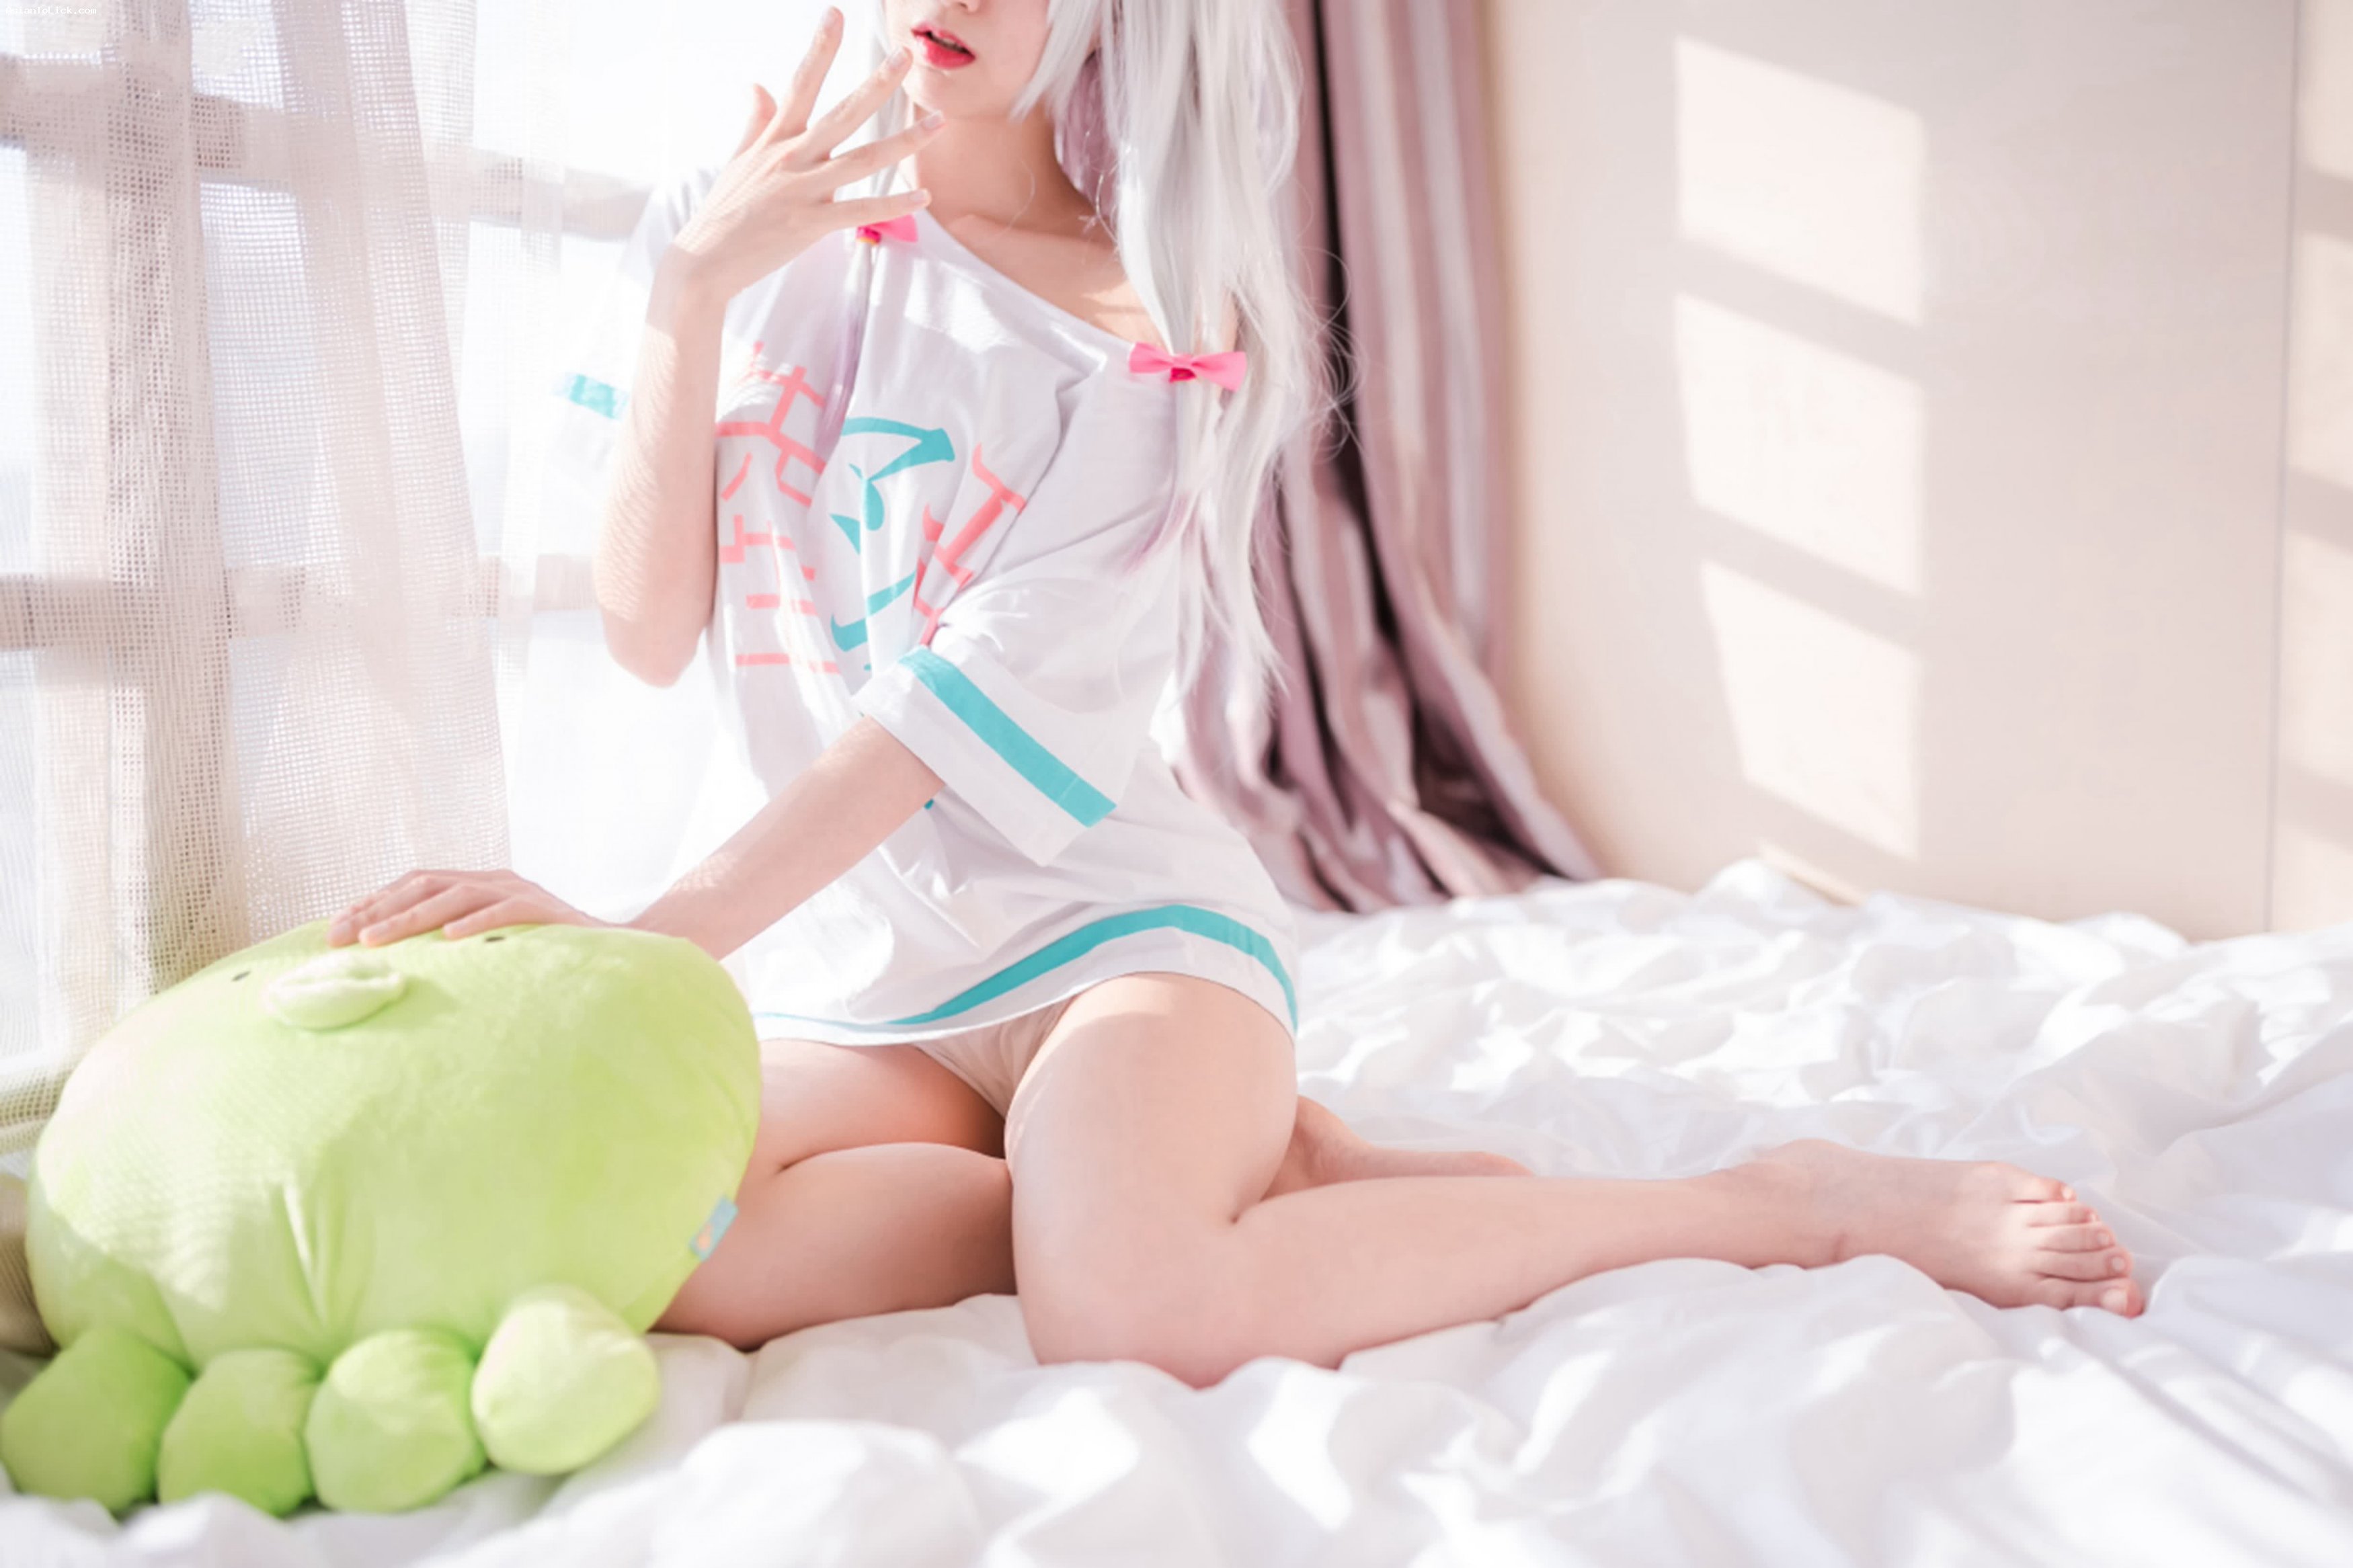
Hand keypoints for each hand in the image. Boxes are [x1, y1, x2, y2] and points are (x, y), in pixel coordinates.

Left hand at [328, 869, 609, 946]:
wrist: (616, 951)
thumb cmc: (546, 954)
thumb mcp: (492, 942)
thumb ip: (454, 939)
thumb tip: (394, 961)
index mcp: (479, 883)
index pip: (415, 882)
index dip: (372, 902)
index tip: (333, 930)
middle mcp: (496, 880)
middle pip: (427, 884)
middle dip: (379, 910)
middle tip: (341, 937)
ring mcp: (522, 892)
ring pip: (457, 895)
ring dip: (411, 918)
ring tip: (375, 941)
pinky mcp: (547, 911)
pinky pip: (508, 912)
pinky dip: (478, 923)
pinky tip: (450, 939)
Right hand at [663, 7, 943, 305]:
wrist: (704, 261)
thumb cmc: (724, 211)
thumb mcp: (738, 160)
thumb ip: (756, 121)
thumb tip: (757, 84)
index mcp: (775, 139)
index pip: (801, 83)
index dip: (820, 48)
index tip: (836, 14)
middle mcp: (791, 158)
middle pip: (844, 113)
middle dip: (878, 83)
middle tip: (906, 55)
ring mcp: (802, 190)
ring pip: (864, 160)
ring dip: (906, 141)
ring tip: (938, 122)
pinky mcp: (810, 223)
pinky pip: (862, 210)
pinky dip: (895, 205)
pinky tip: (925, 196)